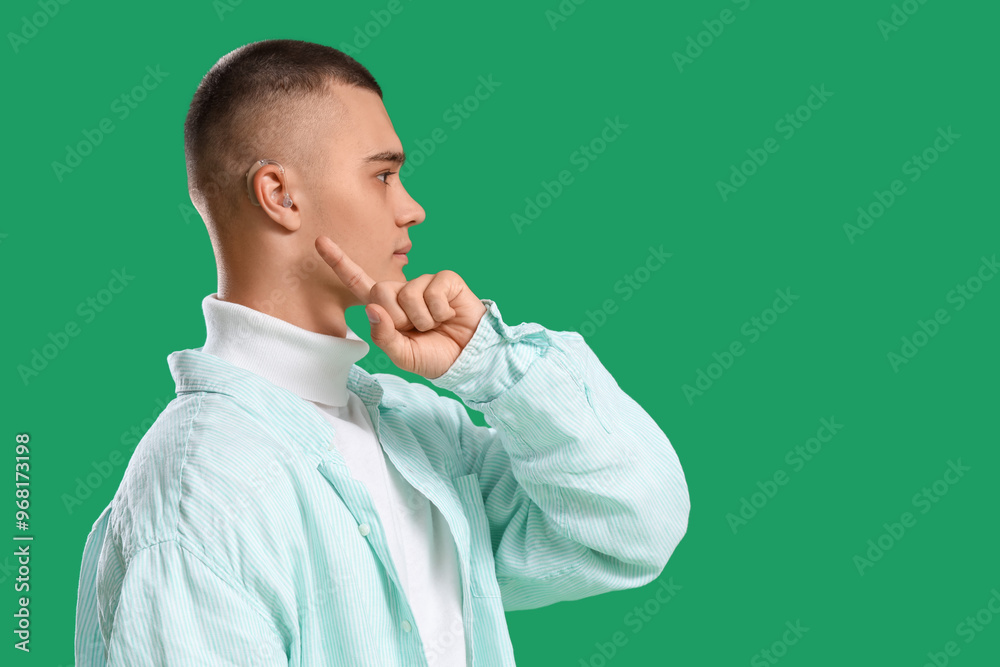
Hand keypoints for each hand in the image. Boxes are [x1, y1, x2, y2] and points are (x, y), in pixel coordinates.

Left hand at [315, 236, 487, 378]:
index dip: (339, 263)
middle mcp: (402, 291)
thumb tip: (372, 309)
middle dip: (397, 318)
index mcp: (387, 308)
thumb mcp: (402, 356)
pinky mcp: (445, 280)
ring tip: (435, 324)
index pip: (358, 283)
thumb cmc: (434, 355)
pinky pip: (431, 291)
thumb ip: (384, 337)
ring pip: (406, 294)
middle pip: (380, 291)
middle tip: (416, 329)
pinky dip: (439, 312)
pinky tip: (448, 315)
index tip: (320, 241)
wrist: (467, 358)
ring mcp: (424, 282)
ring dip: (421, 319)